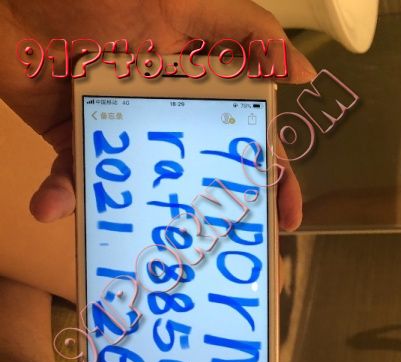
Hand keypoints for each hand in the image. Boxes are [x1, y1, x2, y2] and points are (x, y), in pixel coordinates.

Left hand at [0, 0, 314, 229]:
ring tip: (149, 253)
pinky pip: (73, 176)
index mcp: (202, 88)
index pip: (248, 140)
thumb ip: (246, 32)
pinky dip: (62, 195)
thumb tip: (303, 73)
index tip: (285, 218)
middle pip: (206, 176)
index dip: (272, 179)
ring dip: (144, 224)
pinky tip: (53, 209)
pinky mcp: (75, 139)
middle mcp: (168, 116)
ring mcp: (122, 133)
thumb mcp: (185, 5)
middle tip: (234, 251)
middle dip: (223, 216)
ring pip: (144, 191)